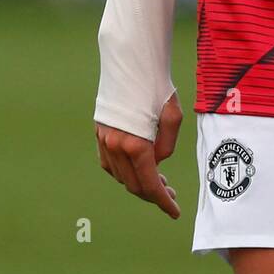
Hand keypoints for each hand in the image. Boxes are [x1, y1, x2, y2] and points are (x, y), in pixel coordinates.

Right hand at [95, 91, 182, 218]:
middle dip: (153, 194)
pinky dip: (123, 171)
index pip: (150, 185)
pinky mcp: (100, 132)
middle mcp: (116, 147)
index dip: (163, 202)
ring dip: (138, 183)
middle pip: (134, 185)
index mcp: (136, 145)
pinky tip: (136, 169)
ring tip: (158, 181)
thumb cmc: (157, 85)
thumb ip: (167, 146)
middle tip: (171, 196)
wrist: (131, 61)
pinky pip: (110, 163)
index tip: (174, 212)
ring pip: (120, 176)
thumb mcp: (173, 115)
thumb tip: (157, 162)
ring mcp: (104, 140)